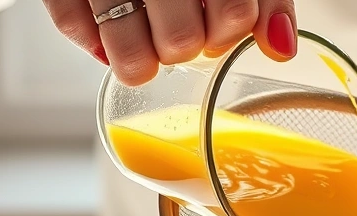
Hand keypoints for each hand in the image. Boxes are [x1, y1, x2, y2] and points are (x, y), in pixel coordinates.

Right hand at [43, 0, 297, 85]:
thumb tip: (281, 47)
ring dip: (144, 61)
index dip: (231, 25)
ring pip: (130, 57)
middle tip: (180, 27)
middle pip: (182, 43)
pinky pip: (74, 30)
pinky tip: (111, 28)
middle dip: (186, 45)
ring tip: (148, 39)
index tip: (224, 19)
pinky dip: (97, 44)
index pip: (233, 13)